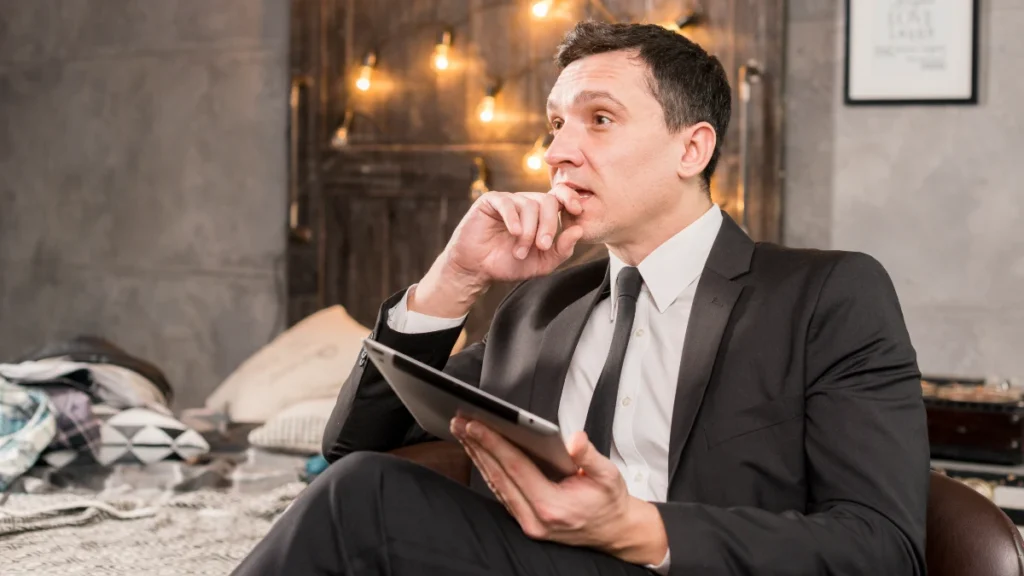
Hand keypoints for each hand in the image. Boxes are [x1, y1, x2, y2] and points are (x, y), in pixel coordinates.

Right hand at [410, 185, 585, 317]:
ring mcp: (509, 200)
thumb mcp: (542, 263)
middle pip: (548, 201)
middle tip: (542, 246)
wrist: (478, 269)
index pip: (561, 196)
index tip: (577, 211)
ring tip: (519, 252)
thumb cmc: (509, 264)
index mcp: (542, 214)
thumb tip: (578, 231)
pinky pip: (508, 204)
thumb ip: (562, 250)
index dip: (571, 199)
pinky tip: (514, 233)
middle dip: (549, 225)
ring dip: (528, 232)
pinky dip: (514, 219)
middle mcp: (527, 203)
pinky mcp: (491, 202)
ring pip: (529, 206)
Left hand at [449, 416, 668, 565]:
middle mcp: (535, 519)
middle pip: (498, 476)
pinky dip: (488, 470)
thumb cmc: (609, 502)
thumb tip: (575, 440)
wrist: (614, 530)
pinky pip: (501, 493)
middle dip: (477, 446)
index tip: (476, 425)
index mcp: (553, 506)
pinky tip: (479, 452)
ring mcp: (528, 523)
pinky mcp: (525, 521)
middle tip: (459, 423)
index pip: (515, 468)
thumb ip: (589, 456)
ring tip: (464, 433)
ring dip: (478, 457)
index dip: (493, 444)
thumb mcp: (608, 475)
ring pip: (495, 485)